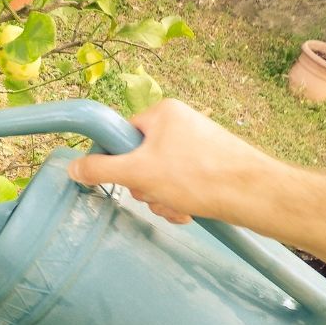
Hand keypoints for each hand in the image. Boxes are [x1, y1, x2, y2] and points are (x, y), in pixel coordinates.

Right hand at [67, 99, 283, 223]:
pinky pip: (178, 184)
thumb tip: (72, 168)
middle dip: (145, 186)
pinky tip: (189, 211)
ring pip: (158, 176)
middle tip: (158, 195)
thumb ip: (101, 170)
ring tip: (178, 206)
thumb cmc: (199, 176)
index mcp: (162, 113)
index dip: (116, 162)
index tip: (124, 180)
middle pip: (139, 160)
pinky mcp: (208, 165)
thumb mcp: (139, 173)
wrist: (253, 194)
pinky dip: (178, 201)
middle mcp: (179, 124)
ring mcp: (195, 145)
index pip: (121, 136)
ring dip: (161, 198)